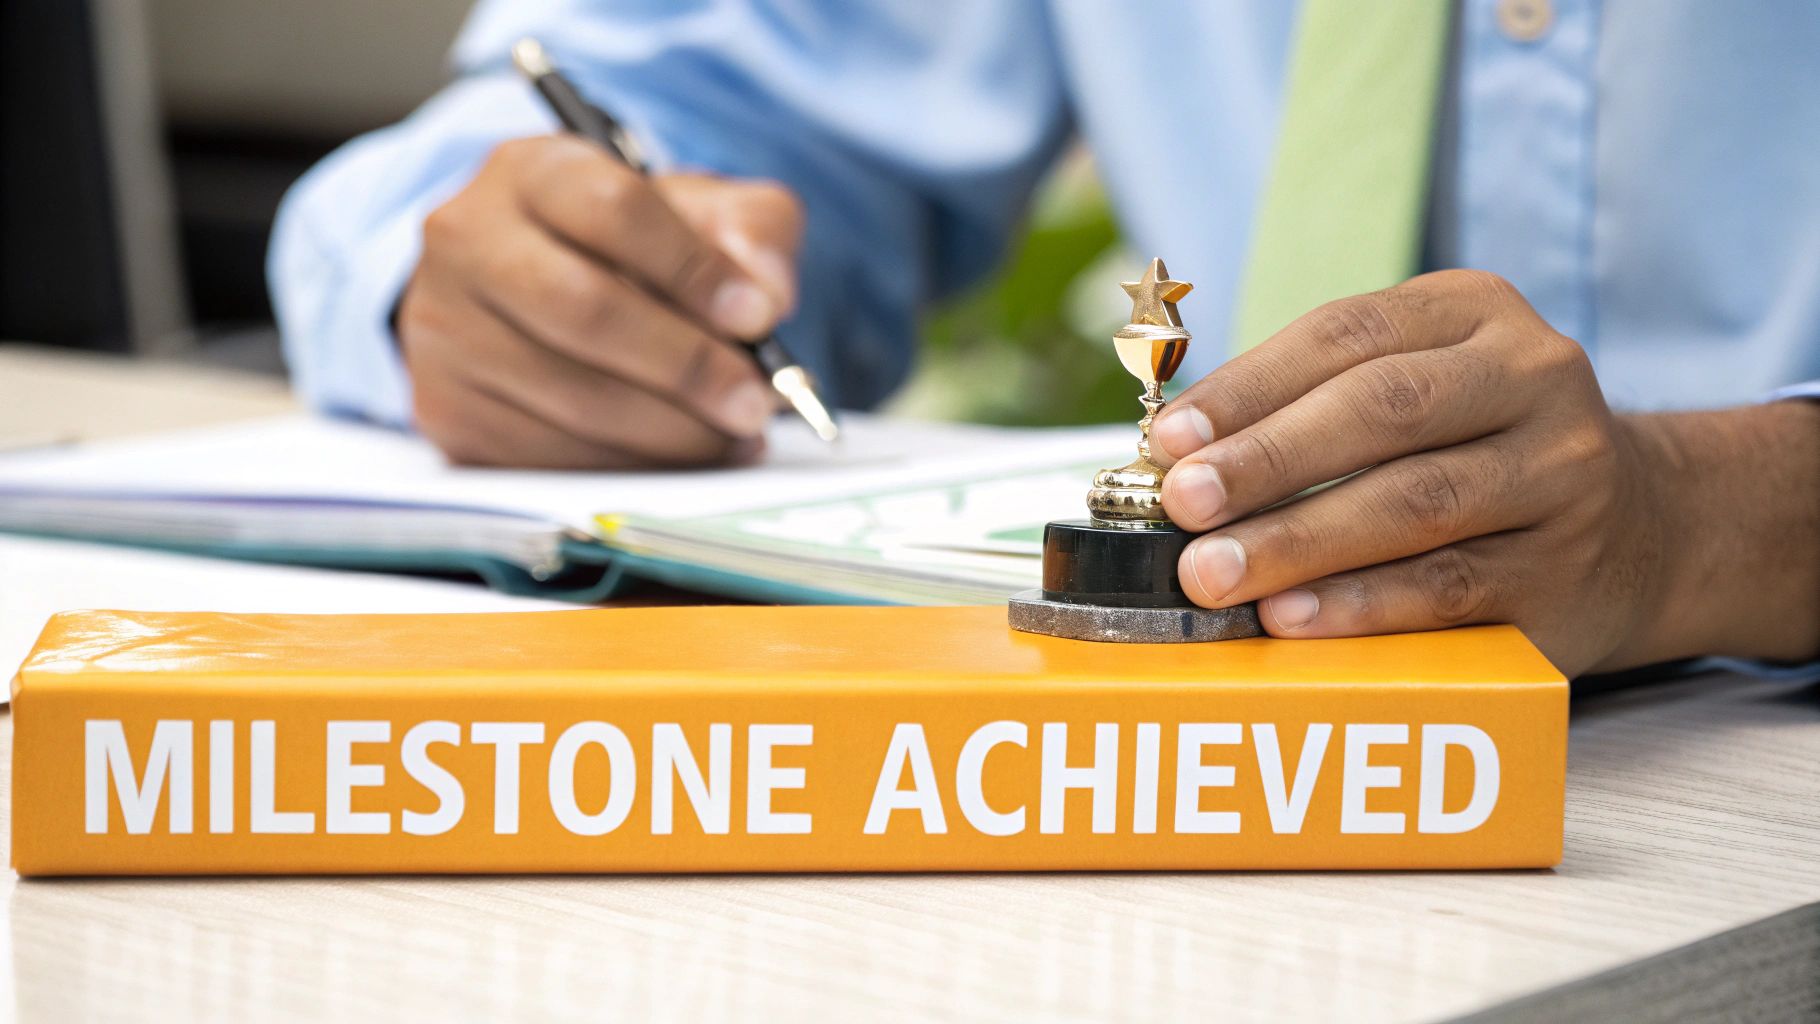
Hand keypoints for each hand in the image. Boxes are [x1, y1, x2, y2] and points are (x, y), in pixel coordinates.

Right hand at [397, 134, 803, 467]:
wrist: (525, 295)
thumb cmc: (625, 251)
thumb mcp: (696, 211)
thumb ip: (750, 231)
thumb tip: (766, 295)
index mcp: (532, 172)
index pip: (613, 209)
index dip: (693, 268)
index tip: (757, 316)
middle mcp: (466, 242)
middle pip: (585, 309)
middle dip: (686, 365)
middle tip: (754, 401)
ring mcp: (444, 331)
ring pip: (569, 395)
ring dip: (671, 430)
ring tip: (735, 434)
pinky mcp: (446, 411)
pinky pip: (549, 455)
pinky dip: (632, 466)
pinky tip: (684, 457)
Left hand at [1152, 270, 1819, 675]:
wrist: (1641, 526)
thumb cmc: (1476, 446)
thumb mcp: (1417, 384)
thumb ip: (1308, 401)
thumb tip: (1173, 454)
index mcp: (1476, 312)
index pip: (1346, 336)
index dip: (1249, 387)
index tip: (1170, 438)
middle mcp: (1533, 379)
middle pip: (1385, 410)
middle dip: (1269, 460)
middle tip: (1183, 504)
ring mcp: (1562, 476)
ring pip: (1416, 503)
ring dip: (1299, 541)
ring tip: (1214, 573)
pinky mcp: (1564, 571)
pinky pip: (1448, 588)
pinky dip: (1360, 604)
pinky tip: (1291, 617)